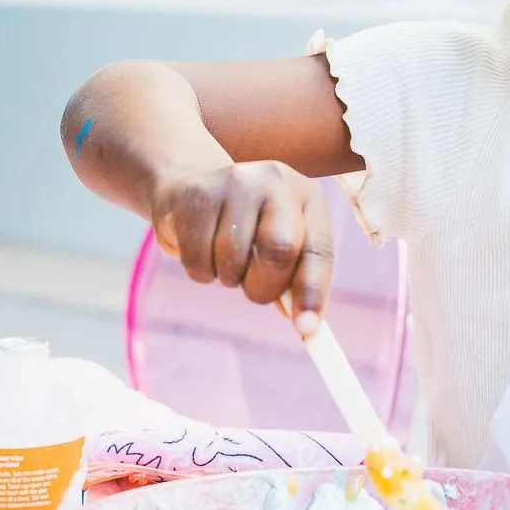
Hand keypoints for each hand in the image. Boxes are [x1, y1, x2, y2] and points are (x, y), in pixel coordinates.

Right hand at [150, 161, 333, 332]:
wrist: (191, 185)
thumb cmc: (246, 225)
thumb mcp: (279, 240)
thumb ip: (295, 278)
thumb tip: (305, 324)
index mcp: (306, 196)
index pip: (318, 249)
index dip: (313, 292)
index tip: (305, 328)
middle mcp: (275, 181)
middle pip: (279, 249)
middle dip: (264, 285)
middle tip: (252, 289)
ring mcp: (234, 182)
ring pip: (232, 258)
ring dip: (227, 277)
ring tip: (224, 259)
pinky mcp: (195, 194)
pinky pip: (197, 259)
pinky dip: (200, 271)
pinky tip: (201, 248)